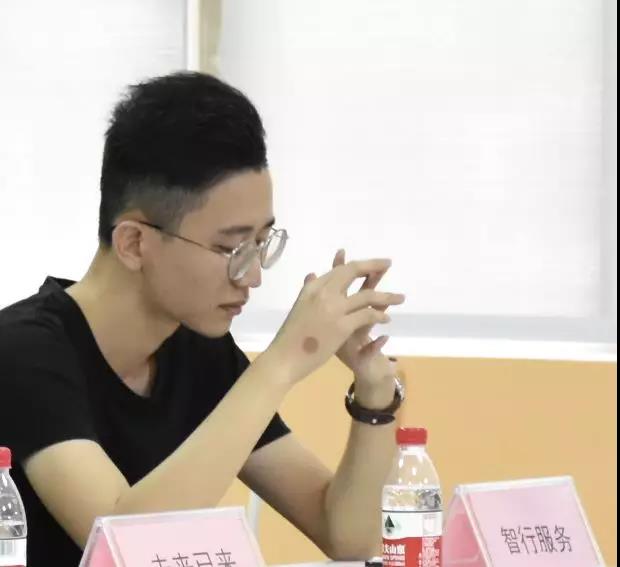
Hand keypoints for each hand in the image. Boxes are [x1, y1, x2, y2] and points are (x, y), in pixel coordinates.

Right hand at [265, 256, 404, 385]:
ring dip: (386, 296)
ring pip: (366, 295)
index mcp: (312, 288)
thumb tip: (312, 274)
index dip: (359, 264)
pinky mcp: (341, 326)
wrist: (284, 357)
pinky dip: (379, 315)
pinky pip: (367, 315)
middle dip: (374, 265)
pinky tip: (386, 319)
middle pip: (353, 272)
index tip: (372, 262)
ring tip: (400, 298)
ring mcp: (333, 308)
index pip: (340, 270)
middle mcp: (323, 292)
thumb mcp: (299, 307)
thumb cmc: (290, 335)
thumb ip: (309, 290)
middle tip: (387, 263)